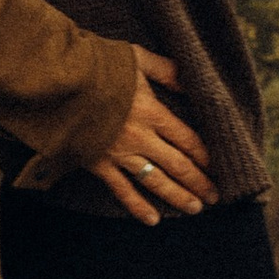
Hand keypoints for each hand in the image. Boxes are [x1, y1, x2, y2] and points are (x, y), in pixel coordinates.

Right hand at [90, 49, 214, 226]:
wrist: (59, 82)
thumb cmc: (98, 65)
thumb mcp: (137, 58)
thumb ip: (165, 70)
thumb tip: (189, 79)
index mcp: (152, 112)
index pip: (188, 140)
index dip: (206, 156)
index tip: (219, 169)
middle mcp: (141, 138)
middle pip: (178, 165)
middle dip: (199, 182)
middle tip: (214, 197)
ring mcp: (120, 154)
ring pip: (156, 181)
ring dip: (177, 196)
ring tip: (195, 208)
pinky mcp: (100, 164)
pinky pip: (122, 190)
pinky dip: (138, 206)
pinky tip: (152, 220)